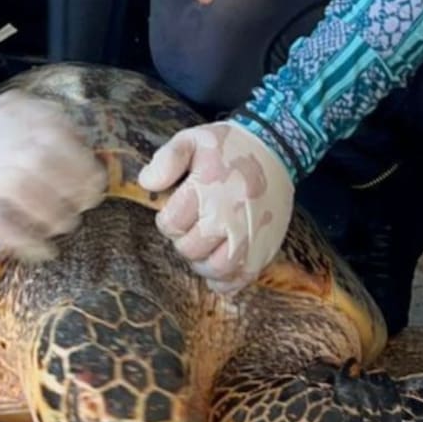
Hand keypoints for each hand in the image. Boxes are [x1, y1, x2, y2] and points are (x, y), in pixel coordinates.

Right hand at [0, 90, 108, 259]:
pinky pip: (17, 233)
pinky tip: (42, 251)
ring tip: (59, 228)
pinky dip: (34, 246)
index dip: (88, 172)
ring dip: (58, 222)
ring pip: (46, 209)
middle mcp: (17, 146)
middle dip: (78, 200)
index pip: (74, 148)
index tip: (92, 187)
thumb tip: (84, 153)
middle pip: (66, 180)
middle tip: (79, 210)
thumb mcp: (8, 112)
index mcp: (27, 119)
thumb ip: (44, 123)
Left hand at [138, 120, 293, 293]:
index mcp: (209, 187)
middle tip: (192, 226)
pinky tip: (218, 268)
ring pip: (217, 269)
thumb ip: (166, 160)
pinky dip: (226, 281)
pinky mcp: (266, 247)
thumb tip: (147, 184)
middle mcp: (231, 214)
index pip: (172, 224)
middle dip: (184, 240)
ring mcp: (252, 234)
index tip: (176, 211)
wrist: (275, 149)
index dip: (168, 220)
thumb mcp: (192, 140)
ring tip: (203, 247)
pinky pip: (242, 278)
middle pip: (191, 249)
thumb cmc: (227, 148)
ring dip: (202, 263)